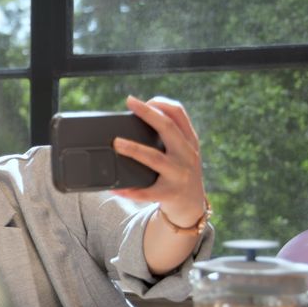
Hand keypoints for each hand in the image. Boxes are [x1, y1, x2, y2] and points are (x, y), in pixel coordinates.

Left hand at [112, 96, 207, 226]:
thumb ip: (169, 136)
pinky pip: (146, 192)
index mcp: (189, 141)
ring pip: (155, 159)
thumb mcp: (183, 151)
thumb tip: (135, 120)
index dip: (161, 103)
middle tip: (130, 103)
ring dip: (134, 149)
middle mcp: (187, 155)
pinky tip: (115, 188)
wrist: (192, 206)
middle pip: (168, 129)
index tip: (140, 100)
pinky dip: (129, 190)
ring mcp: (179, 174)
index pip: (179, 114)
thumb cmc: (180, 172)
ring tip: (116, 143)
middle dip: (148, 113)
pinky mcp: (169, 194)